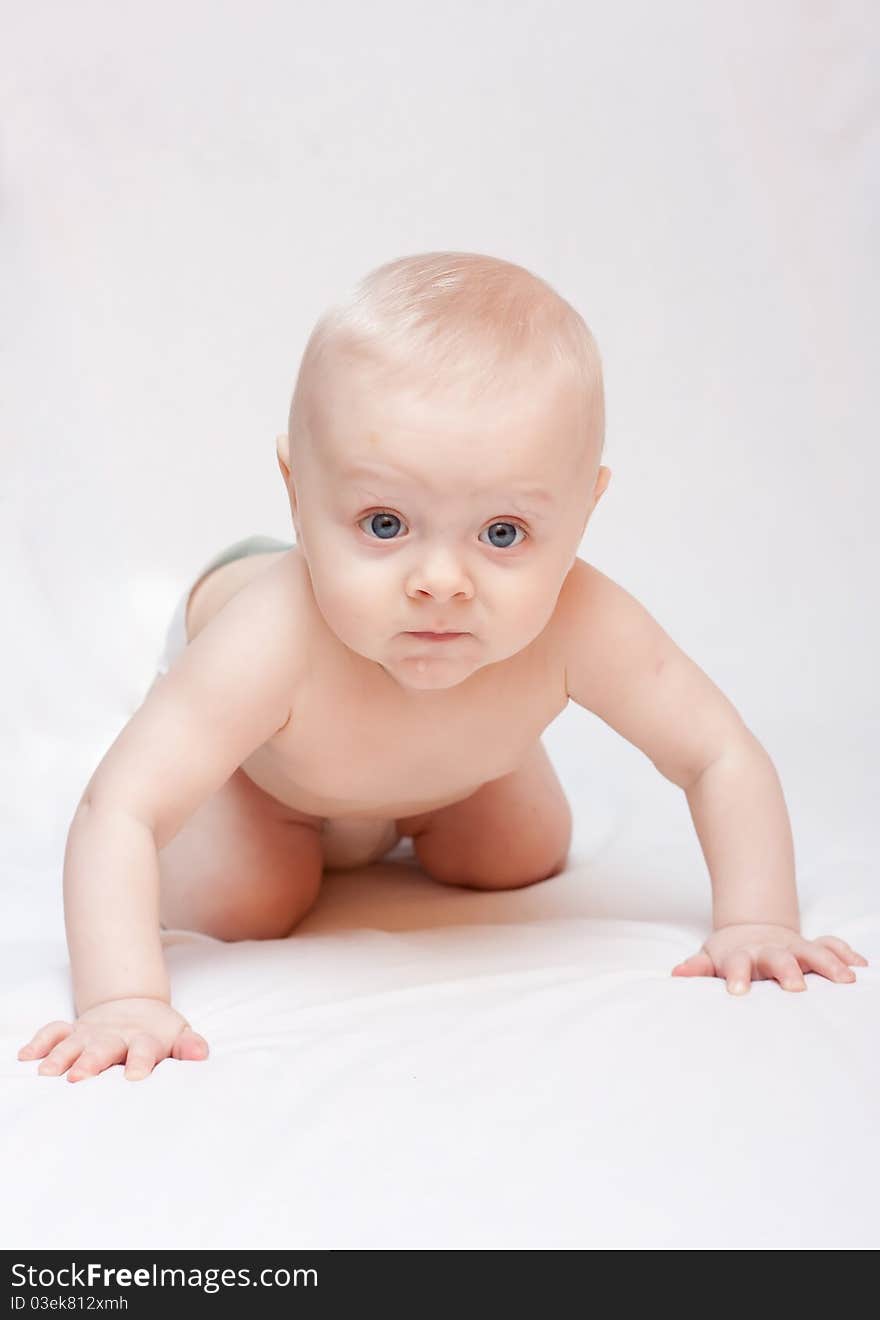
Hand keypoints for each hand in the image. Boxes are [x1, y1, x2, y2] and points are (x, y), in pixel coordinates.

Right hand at [16, 997, 208, 1081]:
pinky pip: (53, 1032)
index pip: (142, 1050)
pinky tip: (26, 1056)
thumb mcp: (178, 1037)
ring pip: (72, 1043)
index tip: (134, 1077)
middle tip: (78, 1078)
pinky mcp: (73, 1031)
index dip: (140, 1062)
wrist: (134, 1007)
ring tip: (47, 1073)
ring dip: (60, 1056)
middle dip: (90, 1062)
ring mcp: (91, 1033)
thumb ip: (189, 1046)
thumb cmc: (158, 1033)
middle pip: (101, 1048)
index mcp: (143, 1039)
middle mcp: (114, 1036)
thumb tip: (201, 1054)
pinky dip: (40, 1042)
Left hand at [671, 924, 868, 994]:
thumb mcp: (710, 958)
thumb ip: (697, 968)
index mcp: (743, 956)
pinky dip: (845, 953)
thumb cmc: (729, 955)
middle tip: (796, 989)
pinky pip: (831, 946)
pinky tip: (861, 966)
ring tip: (845, 979)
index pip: (737, 964)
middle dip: (788, 971)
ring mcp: (794, 947)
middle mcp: (770, 950)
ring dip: (828, 963)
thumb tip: (677, 974)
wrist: (750, 931)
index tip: (738, 992)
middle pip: (779, 958)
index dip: (737, 976)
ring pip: (812, 951)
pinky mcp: (812, 946)